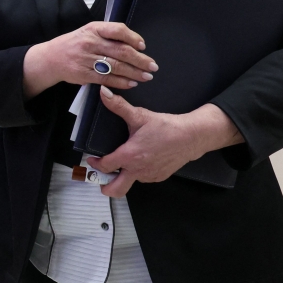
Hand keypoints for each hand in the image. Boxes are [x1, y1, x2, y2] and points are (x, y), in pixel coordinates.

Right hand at [23, 22, 157, 98]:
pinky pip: (107, 78)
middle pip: (121, 51)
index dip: (133, 38)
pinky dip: (121, 82)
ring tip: (146, 76)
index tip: (143, 45)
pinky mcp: (84, 74)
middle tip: (152, 66)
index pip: (117, 30)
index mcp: (93, 29)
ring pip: (116, 66)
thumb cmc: (74, 43)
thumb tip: (134, 43)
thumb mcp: (88, 32)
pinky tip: (131, 83)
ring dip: (134, 73)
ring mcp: (86, 59)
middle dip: (140, 60)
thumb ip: (108, 35)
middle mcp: (90, 42)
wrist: (51, 58)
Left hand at [87, 86, 245, 197]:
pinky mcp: (159, 177)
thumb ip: (118, 106)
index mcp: (129, 156)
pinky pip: (143, 178)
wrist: (190, 137)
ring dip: (123, 176)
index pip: (105, 166)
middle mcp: (138, 170)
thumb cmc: (165, 127)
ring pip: (130, 182)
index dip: (95, 164)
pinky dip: (138, 172)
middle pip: (115, 190)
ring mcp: (149, 176)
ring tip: (122, 163)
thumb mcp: (139, 115)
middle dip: (105, 187)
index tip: (92, 160)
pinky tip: (140, 160)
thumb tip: (103, 93)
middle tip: (100, 178)